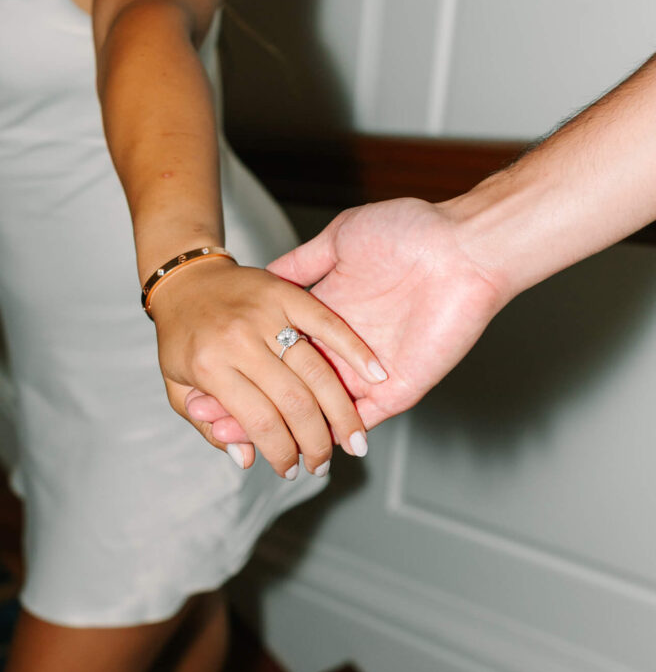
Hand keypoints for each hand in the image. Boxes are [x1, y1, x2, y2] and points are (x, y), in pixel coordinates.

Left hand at [152, 259, 385, 477]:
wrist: (185, 277)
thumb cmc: (180, 336)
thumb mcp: (177, 386)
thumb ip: (208, 426)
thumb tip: (247, 460)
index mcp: (210, 365)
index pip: (259, 421)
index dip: (281, 453)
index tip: (290, 470)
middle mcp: (239, 339)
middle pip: (293, 401)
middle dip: (316, 442)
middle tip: (323, 463)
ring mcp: (265, 314)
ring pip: (316, 370)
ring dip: (341, 412)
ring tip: (353, 441)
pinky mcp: (285, 292)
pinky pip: (327, 323)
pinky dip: (355, 351)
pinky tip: (376, 377)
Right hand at [187, 198, 506, 447]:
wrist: (463, 243)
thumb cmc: (408, 230)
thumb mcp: (341, 239)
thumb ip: (302, 263)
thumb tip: (264, 274)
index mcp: (330, 314)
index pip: (280, 351)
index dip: (246, 366)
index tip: (208, 377)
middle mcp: (347, 348)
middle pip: (291, 387)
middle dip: (250, 405)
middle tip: (208, 419)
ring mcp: (372, 370)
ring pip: (320, 411)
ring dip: (281, 426)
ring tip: (237, 437)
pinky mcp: (399, 386)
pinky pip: (363, 417)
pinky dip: (331, 432)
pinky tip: (295, 440)